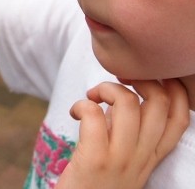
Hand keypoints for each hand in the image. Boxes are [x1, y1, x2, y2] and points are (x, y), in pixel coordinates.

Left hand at [56, 79, 188, 188]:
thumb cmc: (95, 181)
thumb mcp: (123, 158)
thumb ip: (127, 131)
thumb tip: (119, 97)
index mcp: (151, 157)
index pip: (180, 118)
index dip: (172, 89)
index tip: (149, 77)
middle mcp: (142, 158)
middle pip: (159, 103)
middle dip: (140, 79)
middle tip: (118, 81)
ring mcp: (120, 159)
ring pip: (127, 103)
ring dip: (106, 88)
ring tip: (93, 96)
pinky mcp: (95, 160)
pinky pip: (93, 114)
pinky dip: (82, 104)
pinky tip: (75, 112)